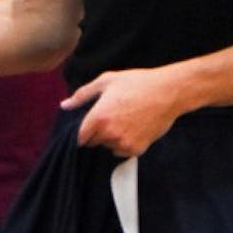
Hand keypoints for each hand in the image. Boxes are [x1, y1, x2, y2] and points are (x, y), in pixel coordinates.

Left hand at [61, 69, 182, 157]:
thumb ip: (82, 95)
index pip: (80, 137)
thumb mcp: (107, 81)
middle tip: (112, 116)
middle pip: (93, 142)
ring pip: (108, 147)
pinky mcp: (137, 149)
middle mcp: (109, 133)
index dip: (84, 131)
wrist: (168, 92)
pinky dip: (124, 143)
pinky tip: (134, 127)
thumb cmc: (137, 83)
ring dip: (111, 138)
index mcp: (98, 117)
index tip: (91, 123)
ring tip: (125, 119)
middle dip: (98, 132)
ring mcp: (123, 143)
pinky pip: (122, 152)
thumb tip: (64, 105)